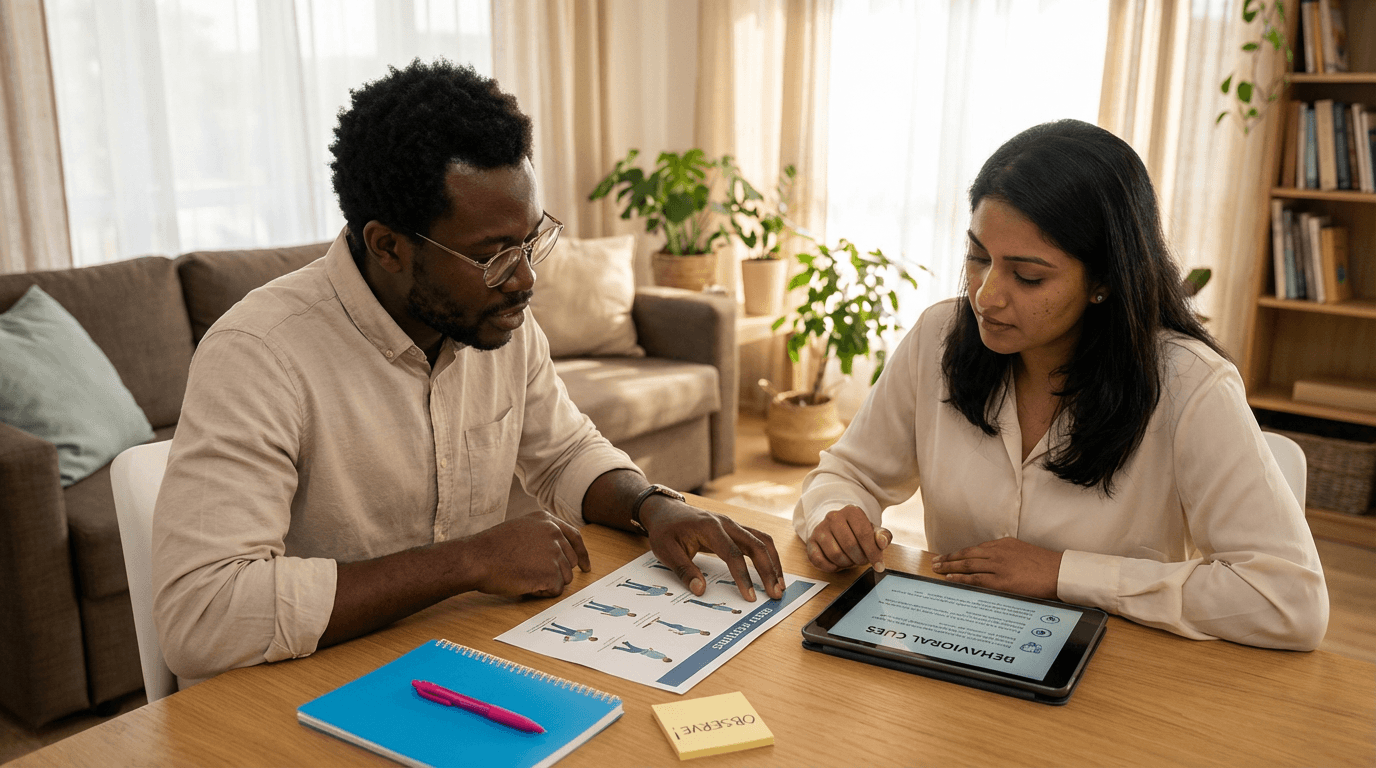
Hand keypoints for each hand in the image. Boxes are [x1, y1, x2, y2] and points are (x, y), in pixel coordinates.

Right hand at [460, 511, 589, 597]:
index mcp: (546, 520)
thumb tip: (559, 551)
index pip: (574, 537)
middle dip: (556, 572)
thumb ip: (540, 534)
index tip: (586, 566)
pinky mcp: (551, 572)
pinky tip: (524, 584)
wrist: (476, 558)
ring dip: (547, 582)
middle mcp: (554, 532)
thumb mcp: (520, 529)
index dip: (582, 553)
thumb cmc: (491, 548)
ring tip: (523, 576)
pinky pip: (555, 590)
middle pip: (570, 561)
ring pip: (564, 577)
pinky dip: (542, 592)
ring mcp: (554, 551)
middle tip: (534, 575)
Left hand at [640, 498, 784, 601]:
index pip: (732, 554)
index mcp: (710, 527)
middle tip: (776, 593)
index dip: (743, 577)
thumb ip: (684, 570)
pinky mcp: (735, 530)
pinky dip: (768, 555)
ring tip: (780, 585)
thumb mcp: (666, 551)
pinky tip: (772, 571)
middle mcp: (726, 523)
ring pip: (762, 540)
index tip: (750, 596)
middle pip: (756, 545)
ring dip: (774, 562)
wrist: (665, 509)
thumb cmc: (665, 529)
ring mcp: (733, 525)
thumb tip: (700, 590)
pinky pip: (757, 540)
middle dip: (769, 570)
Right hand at [806, 505, 890, 572]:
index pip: (864, 534)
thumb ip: (882, 536)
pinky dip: (831, 567)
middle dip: (859, 559)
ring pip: (835, 555)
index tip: (879, 566)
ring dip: (846, 563)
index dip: (873, 553)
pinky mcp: (810, 542)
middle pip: (850, 545)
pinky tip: (837, 563)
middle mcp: (833, 517)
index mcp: (851, 511)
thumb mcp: (873, 532)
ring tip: (850, 560)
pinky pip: (819, 561)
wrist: (836, 528)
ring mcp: (820, 529)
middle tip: (862, 560)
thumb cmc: (857, 532)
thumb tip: (883, 542)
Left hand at [930, 537, 1061, 598]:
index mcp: (1003, 544)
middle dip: (949, 559)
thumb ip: (1007, 554)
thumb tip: (994, 562)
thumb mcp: (1022, 551)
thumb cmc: (1044, 564)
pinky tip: (951, 579)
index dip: (959, 554)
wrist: (1059, 572)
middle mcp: (997, 552)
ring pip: (967, 565)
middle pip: (966, 555)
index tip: (948, 557)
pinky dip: (961, 579)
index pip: (975, 549)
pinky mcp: (1002, 580)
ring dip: (950, 567)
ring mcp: (998, 566)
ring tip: (937, 570)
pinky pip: (976, 579)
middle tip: (935, 562)